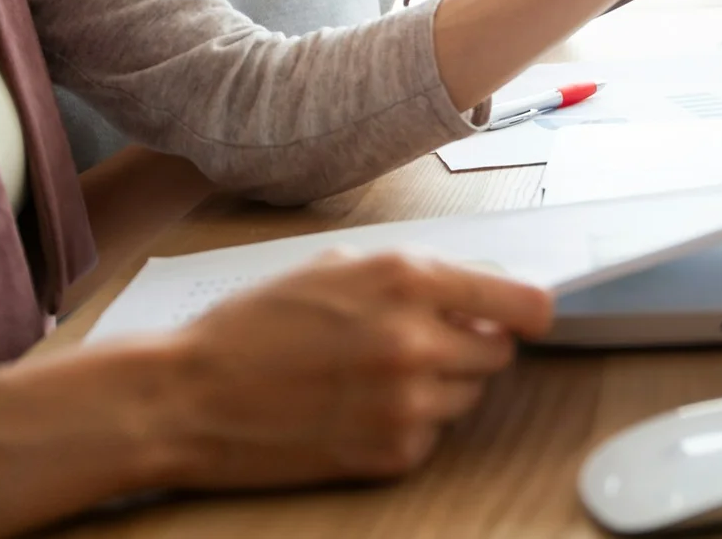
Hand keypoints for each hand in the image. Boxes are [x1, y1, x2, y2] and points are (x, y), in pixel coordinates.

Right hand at [160, 250, 552, 487]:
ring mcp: (407, 404)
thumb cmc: (255, 325)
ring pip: (468, 395)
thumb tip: (474, 291)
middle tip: (426, 339)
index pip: (521, 302)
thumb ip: (413, 277)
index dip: (531, 309)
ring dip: (441, 384)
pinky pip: (433, 436)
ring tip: (378, 373)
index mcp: (406, 280)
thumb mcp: (336, 268)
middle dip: (473, 343)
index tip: (531, 314)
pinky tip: (359, 408)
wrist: (190, 395)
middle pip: (499, 352)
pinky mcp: (391, 454)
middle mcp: (416, 341)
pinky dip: (410, 424)